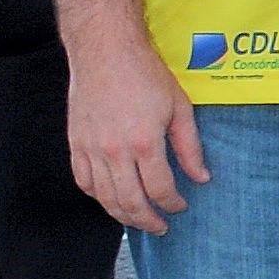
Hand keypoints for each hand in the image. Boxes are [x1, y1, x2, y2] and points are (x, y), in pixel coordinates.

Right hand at [69, 33, 205, 235]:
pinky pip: (83, 181)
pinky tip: (110, 199)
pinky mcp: (76, 143)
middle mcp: (115, 151)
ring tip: (137, 220)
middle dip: (148, 220)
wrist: (105, 51)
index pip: (160, 189)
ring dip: (122, 214)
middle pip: (130, 202)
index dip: (173, 203)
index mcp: (145, 142)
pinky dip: (97, 196)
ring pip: (105, 197)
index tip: (181, 206)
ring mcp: (92, 149)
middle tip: (160, 227)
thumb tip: (202, 177)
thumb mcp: (179, 108)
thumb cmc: (145, 74)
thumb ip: (190, 147)